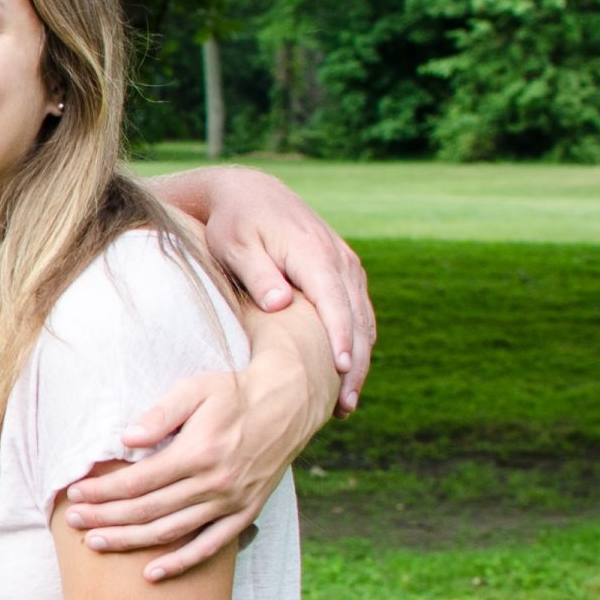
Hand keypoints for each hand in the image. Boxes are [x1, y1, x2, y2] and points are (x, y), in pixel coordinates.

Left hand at [65, 285, 336, 579]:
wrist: (287, 406)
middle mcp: (216, 483)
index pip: (139, 480)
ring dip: (131, 541)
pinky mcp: (245, 514)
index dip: (103, 490)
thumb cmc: (232, 394)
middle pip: (149, 509)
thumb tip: (126, 438)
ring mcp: (232, 503)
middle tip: (73, 521)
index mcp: (199, 452)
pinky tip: (151, 574)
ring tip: (95, 544)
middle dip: (106, 517)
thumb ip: (160, 414)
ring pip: (172, 531)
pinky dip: (181, 563)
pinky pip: (210, 547)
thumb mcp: (195, 389)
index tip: (74, 493)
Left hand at [169, 166, 374, 411]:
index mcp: (314, 253)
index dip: (340, 336)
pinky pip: (358, 314)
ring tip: (346, 404)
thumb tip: (280, 304)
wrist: (253, 194)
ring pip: (363, 320)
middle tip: (345, 406)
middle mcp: (339, 260)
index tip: (342, 369)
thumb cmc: (235, 224)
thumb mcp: (236, 245)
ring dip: (360, 360)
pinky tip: (346, 376)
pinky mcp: (344, 275)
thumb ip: (259, 274)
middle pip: (357, 318)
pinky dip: (357, 344)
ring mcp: (347, 267)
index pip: (334, 301)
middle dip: (356, 363)